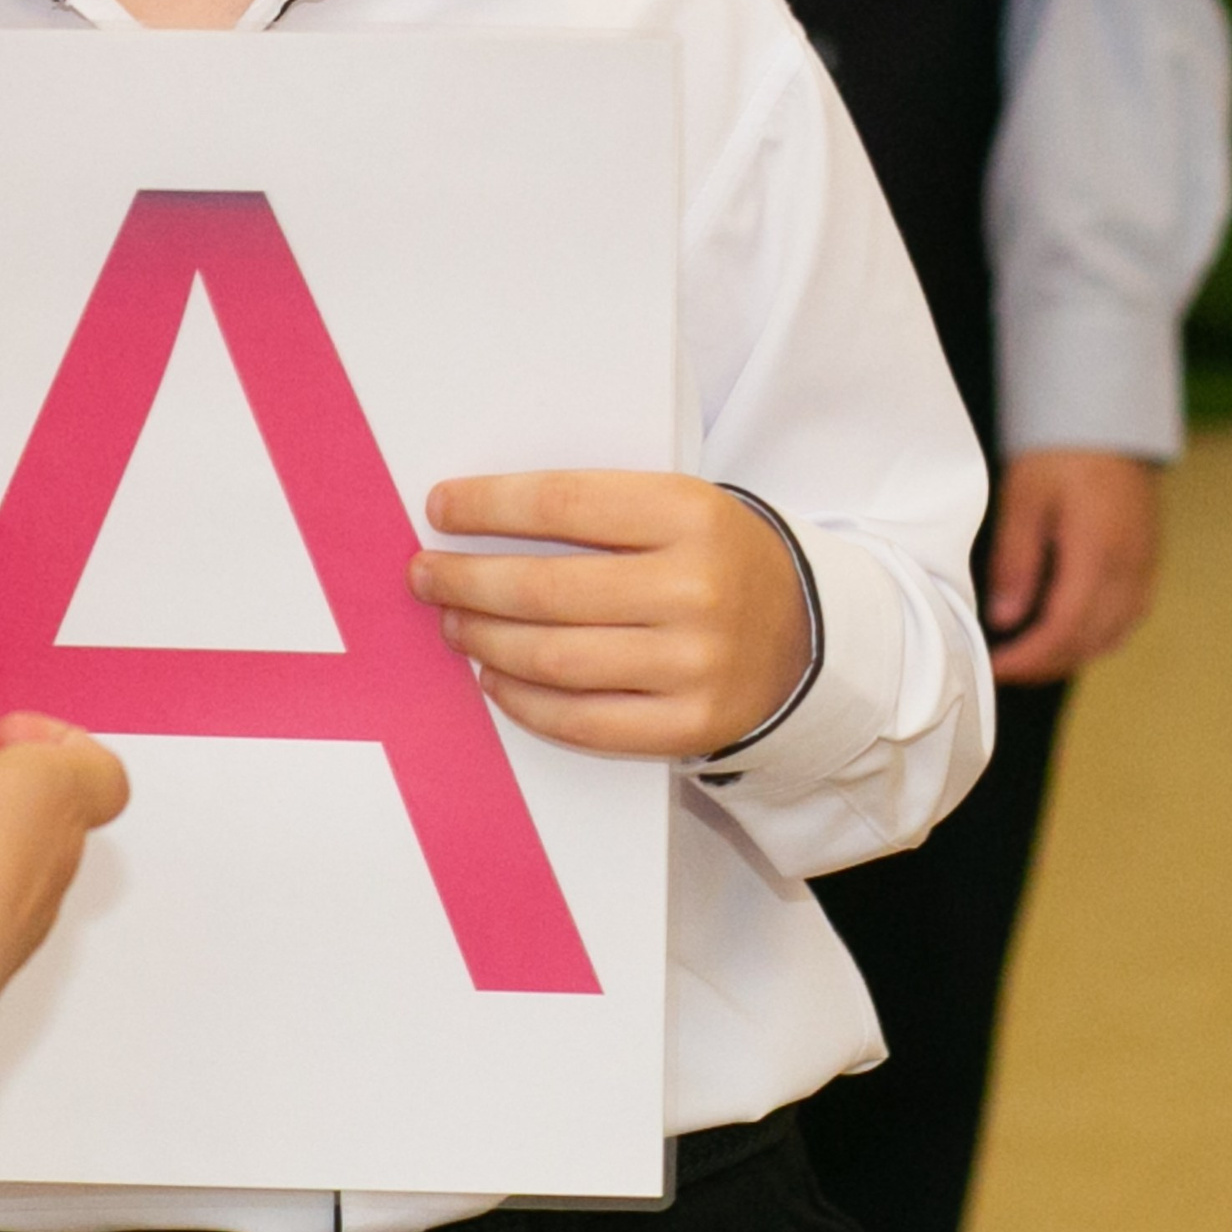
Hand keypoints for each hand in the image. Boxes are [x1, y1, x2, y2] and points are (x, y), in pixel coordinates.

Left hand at [410, 472, 813, 758]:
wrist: (808, 635)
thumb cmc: (716, 558)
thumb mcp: (676, 505)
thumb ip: (594, 509)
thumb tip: (477, 517)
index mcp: (689, 513)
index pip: (561, 503)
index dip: (488, 506)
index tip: (439, 506)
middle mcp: (694, 590)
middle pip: (545, 588)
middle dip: (466, 580)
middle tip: (424, 575)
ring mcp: (694, 666)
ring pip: (553, 658)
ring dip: (484, 639)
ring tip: (453, 622)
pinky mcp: (690, 728)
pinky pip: (582, 722)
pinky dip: (523, 701)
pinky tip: (494, 677)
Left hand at [986, 449, 1160, 682]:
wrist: (1107, 426)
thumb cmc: (1061, 455)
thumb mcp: (1024, 498)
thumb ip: (1016, 561)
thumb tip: (1005, 619)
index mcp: (1098, 555)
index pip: (1064, 629)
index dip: (1028, 658)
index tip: (995, 667)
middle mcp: (1130, 572)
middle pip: (1090, 643)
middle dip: (1044, 665)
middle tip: (1002, 667)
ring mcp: (1144, 572)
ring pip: (1112, 638)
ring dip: (1069, 655)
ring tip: (1026, 655)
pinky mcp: (1146, 568)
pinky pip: (1125, 621)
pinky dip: (1093, 637)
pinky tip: (1063, 632)